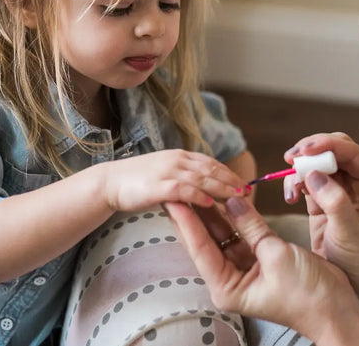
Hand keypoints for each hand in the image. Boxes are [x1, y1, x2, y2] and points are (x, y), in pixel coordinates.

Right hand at [99, 150, 244, 210]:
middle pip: (211, 169)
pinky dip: (200, 196)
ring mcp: (168, 171)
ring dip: (222, 188)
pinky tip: (212, 204)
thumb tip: (204, 187)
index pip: (211, 162)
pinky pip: (184, 189)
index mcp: (180, 156)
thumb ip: (183, 176)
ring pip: (202, 178)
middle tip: (249, 191)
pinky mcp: (159, 185)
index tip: (244, 184)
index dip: (229, 173)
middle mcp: (177, 160)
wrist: (110, 182)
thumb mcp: (164, 172)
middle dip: (232, 180)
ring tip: (238, 198)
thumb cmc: (137, 181)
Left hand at [165, 197, 358, 343]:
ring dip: (215, 212)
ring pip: (224, 235)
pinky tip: (226, 198)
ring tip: (196, 186)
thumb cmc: (307, 292)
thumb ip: (251, 226)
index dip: (187, 220)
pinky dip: (238, 218)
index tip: (173, 197)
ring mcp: (245, 271)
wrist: (337, 309)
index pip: (201, 248)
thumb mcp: (275, 255)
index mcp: (227, 288)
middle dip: (195, 214)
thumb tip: (231, 200)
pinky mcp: (260, 261)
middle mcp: (231, 281)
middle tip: (178, 187)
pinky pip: (243, 235)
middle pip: (207, 241)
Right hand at [283, 133, 358, 297]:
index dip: (328, 145)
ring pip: (319, 162)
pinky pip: (308, 179)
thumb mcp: (351, 234)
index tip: (304, 150)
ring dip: (301, 168)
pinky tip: (291, 197)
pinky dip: (296, 182)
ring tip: (291, 188)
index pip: (352, 153)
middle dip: (311, 150)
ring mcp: (342, 189)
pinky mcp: (324, 199)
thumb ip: (335, 203)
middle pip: (335, 150)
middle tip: (290, 158)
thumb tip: (315, 174)